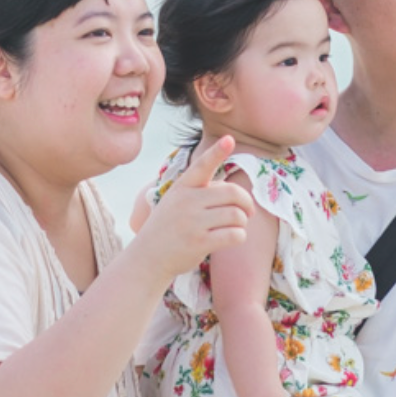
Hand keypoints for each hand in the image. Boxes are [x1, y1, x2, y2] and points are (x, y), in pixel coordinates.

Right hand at [126, 136, 252, 279]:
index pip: (202, 165)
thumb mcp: (176, 202)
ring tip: (235, 227)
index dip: (217, 152)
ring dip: (242, 222)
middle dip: (246, 202)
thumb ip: (201, 193)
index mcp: (182, 187)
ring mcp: (193, 222)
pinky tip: (232, 238)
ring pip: (236, 215)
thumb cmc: (169, 228)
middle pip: (232, 193)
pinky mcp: (200, 242)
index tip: (229, 139)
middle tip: (248, 212)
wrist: (148, 257)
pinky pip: (235, 234)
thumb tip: (235, 192)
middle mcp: (187, 201)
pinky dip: (240, 236)